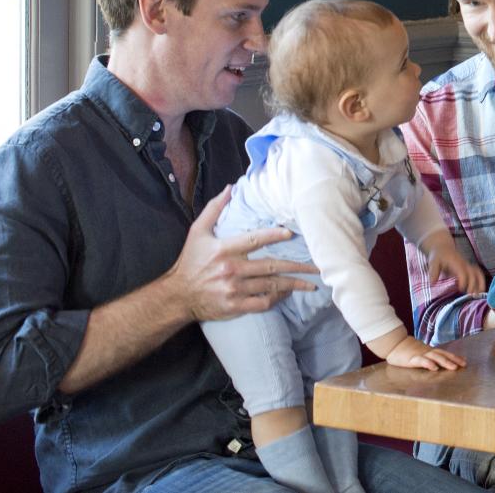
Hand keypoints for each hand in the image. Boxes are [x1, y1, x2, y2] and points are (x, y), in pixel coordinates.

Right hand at [169, 186, 316, 320]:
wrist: (177, 296)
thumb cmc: (190, 261)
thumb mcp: (198, 232)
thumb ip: (215, 209)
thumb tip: (231, 188)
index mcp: (224, 250)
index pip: (254, 240)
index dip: (274, 236)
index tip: (291, 233)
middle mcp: (231, 269)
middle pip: (271, 265)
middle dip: (297, 266)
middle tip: (317, 265)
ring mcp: (234, 289)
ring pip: (271, 285)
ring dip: (294, 284)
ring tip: (312, 282)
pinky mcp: (235, 306)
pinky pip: (263, 302)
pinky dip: (278, 298)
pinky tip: (289, 293)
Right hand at [385, 334, 466, 371]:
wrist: (394, 344)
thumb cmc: (407, 351)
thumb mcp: (421, 353)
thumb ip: (430, 357)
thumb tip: (439, 363)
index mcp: (430, 351)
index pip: (444, 353)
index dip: (455, 357)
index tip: (464, 361)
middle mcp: (427, 352)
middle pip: (443, 355)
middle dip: (454, 360)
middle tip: (463, 365)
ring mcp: (420, 354)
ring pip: (435, 357)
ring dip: (445, 362)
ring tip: (453, 367)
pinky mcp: (412, 359)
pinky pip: (421, 361)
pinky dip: (428, 364)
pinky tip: (434, 368)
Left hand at [424, 238, 485, 296]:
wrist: (443, 248)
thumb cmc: (438, 256)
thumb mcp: (433, 262)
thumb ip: (433, 272)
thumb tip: (432, 283)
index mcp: (456, 263)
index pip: (462, 272)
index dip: (463, 280)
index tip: (461, 289)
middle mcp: (464, 264)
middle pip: (472, 273)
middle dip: (473, 284)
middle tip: (470, 295)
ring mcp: (467, 266)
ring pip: (478, 273)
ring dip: (480, 283)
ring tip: (479, 294)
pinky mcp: (468, 268)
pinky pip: (477, 274)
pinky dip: (480, 282)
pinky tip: (479, 291)